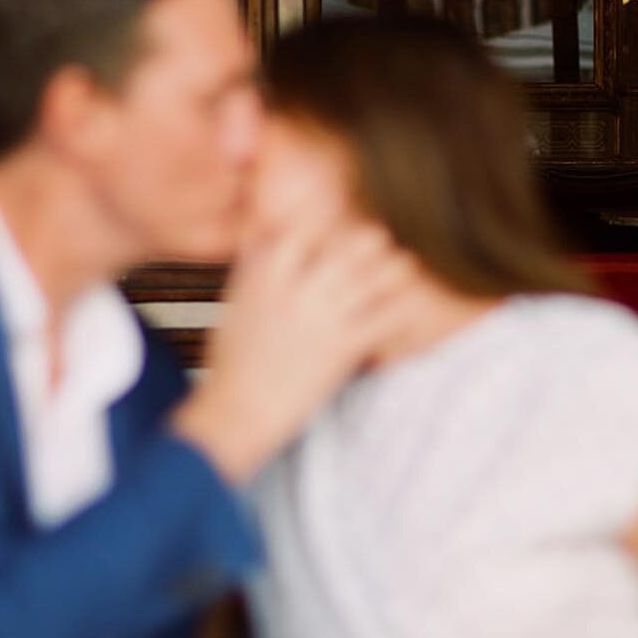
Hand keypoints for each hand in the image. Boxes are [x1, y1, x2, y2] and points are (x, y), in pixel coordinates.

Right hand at [171, 217, 426, 481]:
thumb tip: (262, 232)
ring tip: (399, 268)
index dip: (326, 225)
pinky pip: (388, 318)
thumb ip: (252, 267)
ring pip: (377, 275)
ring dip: (392, 269)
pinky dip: (402, 310)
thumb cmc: (232, 362)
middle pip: (350, 244)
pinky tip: (405, 309)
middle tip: (376, 246)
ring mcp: (323, 317)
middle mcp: (298, 289)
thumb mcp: (234, 303)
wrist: (239, 412)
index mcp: (266, 274)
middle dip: (369, 240)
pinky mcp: (344, 348)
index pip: (306, 228)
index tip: (336, 231)